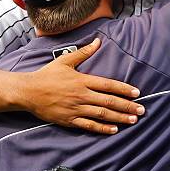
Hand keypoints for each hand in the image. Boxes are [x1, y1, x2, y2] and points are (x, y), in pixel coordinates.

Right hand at [23, 38, 144, 134]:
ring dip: (119, 118)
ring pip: (102, 115)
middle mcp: (82, 95)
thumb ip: (83, 52)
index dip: (124, 89)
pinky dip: (102, 128)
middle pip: (109, 102)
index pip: (108, 85)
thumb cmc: (47, 75)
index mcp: (82, 80)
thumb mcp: (65, 61)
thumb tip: (98, 41)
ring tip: (132, 121)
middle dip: (127, 106)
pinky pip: (89, 125)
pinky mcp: (69, 120)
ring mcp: (76, 109)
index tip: (137, 93)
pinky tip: (114, 130)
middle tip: (141, 111)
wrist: (28, 92)